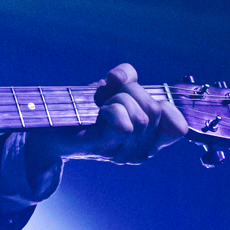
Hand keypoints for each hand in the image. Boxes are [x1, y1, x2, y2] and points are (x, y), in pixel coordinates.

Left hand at [22, 64, 187, 181]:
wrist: (51, 127)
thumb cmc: (85, 108)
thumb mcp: (113, 88)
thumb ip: (127, 78)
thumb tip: (122, 77)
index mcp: (148, 139)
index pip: (178, 127)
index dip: (165, 105)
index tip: (138, 96)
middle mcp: (140, 150)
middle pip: (156, 109)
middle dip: (132, 92)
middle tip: (111, 97)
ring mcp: (123, 152)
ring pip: (141, 115)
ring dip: (118, 100)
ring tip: (101, 108)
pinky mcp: (103, 146)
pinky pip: (124, 124)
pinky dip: (113, 109)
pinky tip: (100, 112)